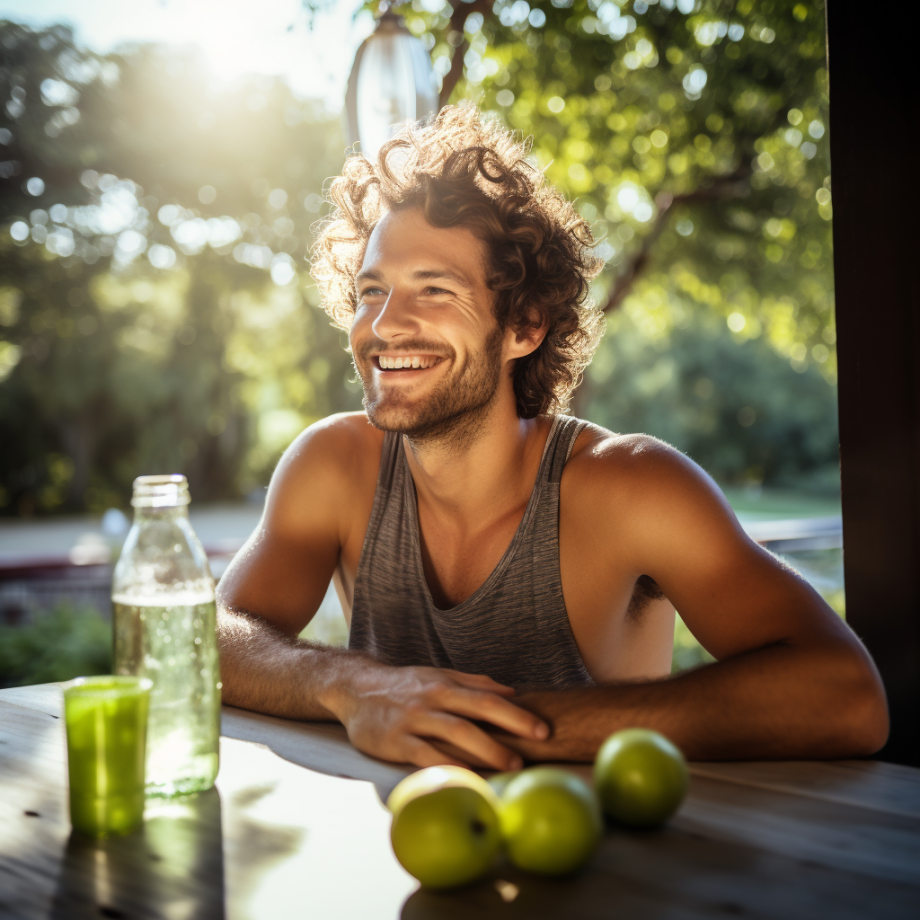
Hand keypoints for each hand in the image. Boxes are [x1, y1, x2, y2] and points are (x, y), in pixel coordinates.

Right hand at [333, 662, 549, 769]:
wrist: (356, 688)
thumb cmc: (404, 685)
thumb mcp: (438, 675)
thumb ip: (474, 683)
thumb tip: (512, 691)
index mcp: (445, 684)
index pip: (487, 697)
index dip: (516, 713)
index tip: (542, 729)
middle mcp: (432, 700)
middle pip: (476, 714)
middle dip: (508, 731)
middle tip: (535, 748)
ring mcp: (414, 720)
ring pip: (454, 734)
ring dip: (485, 751)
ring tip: (509, 766)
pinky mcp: (395, 741)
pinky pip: (425, 755)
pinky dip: (447, 765)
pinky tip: (467, 778)